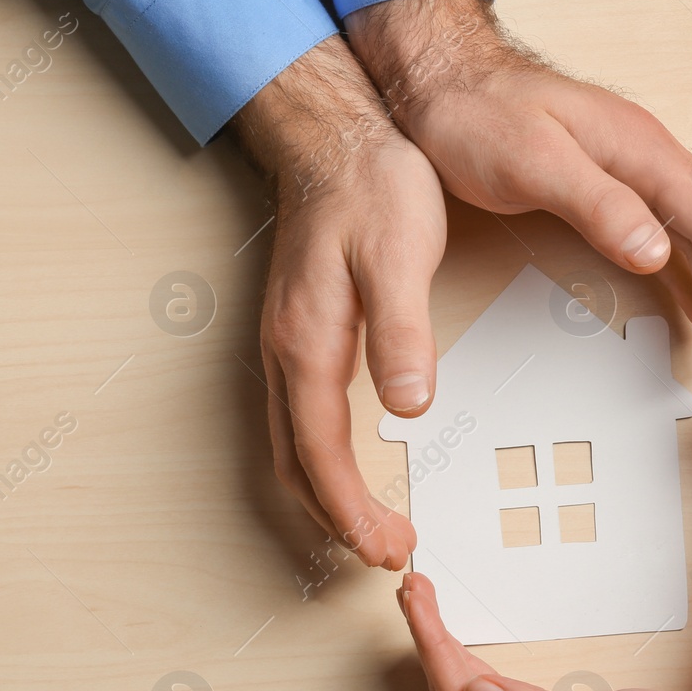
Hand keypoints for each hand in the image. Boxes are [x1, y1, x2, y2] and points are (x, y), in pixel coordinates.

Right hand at [232, 38, 446, 568]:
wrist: (335, 136)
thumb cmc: (370, 187)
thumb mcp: (399, 253)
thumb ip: (402, 332)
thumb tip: (407, 405)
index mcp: (307, 343)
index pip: (321, 454)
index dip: (351, 512)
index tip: (385, 549)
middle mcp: (284, 353)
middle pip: (295, 466)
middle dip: (337, 521)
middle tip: (387, 553)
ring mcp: (284, 345)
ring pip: (290, 447)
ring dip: (325, 497)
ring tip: (370, 527)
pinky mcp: (295, 335)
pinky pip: (296, 421)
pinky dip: (319, 462)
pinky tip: (349, 466)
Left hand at [346, 0, 691, 368]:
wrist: (445, 79)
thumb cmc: (479, 115)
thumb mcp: (533, 163)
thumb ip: (598, 206)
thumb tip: (657, 253)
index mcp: (640, 149)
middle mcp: (648, 152)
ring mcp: (634, 162)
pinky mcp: (612, 175)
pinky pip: (674, 224)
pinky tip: (690, 296)